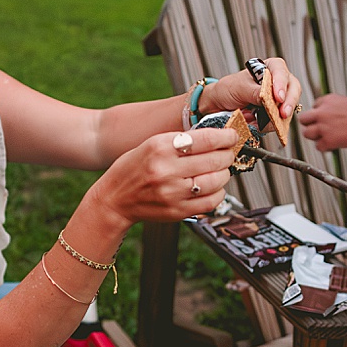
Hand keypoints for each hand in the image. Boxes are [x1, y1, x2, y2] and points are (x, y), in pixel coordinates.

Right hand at [90, 126, 239, 225]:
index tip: (231, 136)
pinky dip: (218, 192)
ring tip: (219, 169)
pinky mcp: (178, 211)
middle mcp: (167, 170)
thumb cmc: (133, 169)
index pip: (205, 139)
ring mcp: (173, 193)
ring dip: (224, 173)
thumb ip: (181, 141)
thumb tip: (215, 137)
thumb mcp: (151, 144)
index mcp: (160, 147)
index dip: (225, 136)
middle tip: (227, 152)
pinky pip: (211, 201)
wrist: (115, 199)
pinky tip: (212, 186)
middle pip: (215, 160)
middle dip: (227, 154)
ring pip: (217, 181)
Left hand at [200, 57, 301, 132]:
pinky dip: (270, 125)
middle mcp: (277, 82)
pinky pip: (280, 120)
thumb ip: (254, 92)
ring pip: (289, 106)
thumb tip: (268, 98)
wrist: (219, 104)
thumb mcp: (239, 88)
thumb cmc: (228, 89)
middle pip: (293, 89)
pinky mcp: (274, 113)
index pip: (281, 71)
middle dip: (288, 102)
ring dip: (278, 116)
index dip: (282, 84)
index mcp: (269, 68)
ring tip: (263, 122)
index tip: (278, 97)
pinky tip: (258, 125)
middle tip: (283, 114)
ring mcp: (277, 98)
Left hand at [298, 94, 346, 150]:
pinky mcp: (327, 140)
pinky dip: (325, 147)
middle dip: (309, 124)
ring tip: (325, 138)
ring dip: (315, 137)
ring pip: (307, 133)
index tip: (324, 118)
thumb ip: (340, 108)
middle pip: (303, 119)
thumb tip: (341, 114)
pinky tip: (332, 146)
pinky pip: (318, 147)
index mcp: (328, 100)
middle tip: (318, 129)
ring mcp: (323, 126)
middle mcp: (322, 112)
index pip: (314, 106)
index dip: (318, 114)